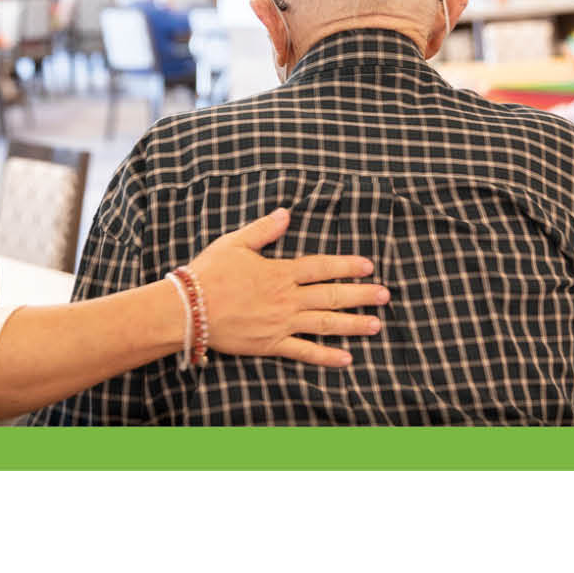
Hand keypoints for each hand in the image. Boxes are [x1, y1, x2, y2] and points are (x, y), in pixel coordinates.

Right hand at [186, 207, 386, 365]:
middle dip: (361, 295)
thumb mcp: (234, 243)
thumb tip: (286, 214)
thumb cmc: (208, 274)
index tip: (368, 266)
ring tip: (376, 325)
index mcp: (280, 273)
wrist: (188, 309)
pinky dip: (326, 356)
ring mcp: (281, 323)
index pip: (321, 267)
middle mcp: (286, 299)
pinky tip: (346, 358)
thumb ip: (263, 230)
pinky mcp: (270, 344)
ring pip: (325, 323)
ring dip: (353, 324)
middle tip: (385, 295)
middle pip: (332, 296)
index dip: (347, 265)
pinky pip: (304, 351)